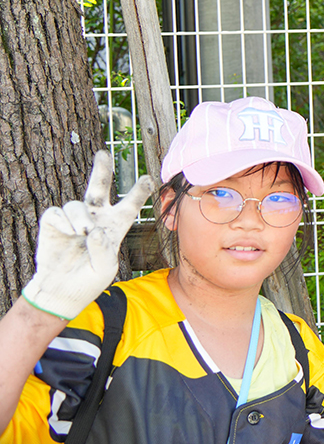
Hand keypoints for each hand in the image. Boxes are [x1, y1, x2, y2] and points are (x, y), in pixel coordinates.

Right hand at [23, 151, 154, 320]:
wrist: (62, 290)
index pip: (130, 205)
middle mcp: (96, 217)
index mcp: (115, 226)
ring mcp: (75, 219)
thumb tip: (94, 231)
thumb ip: (104, 251)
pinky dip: (63, 221)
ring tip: (83, 233)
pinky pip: (57, 213)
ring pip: (76, 204)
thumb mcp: (105, 269)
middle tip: (103, 153)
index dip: (139, 193)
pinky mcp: (54, 224)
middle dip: (101, 169)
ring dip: (80, 217)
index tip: (150, 179)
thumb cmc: (89, 279)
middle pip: (99, 187)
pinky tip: (68, 233)